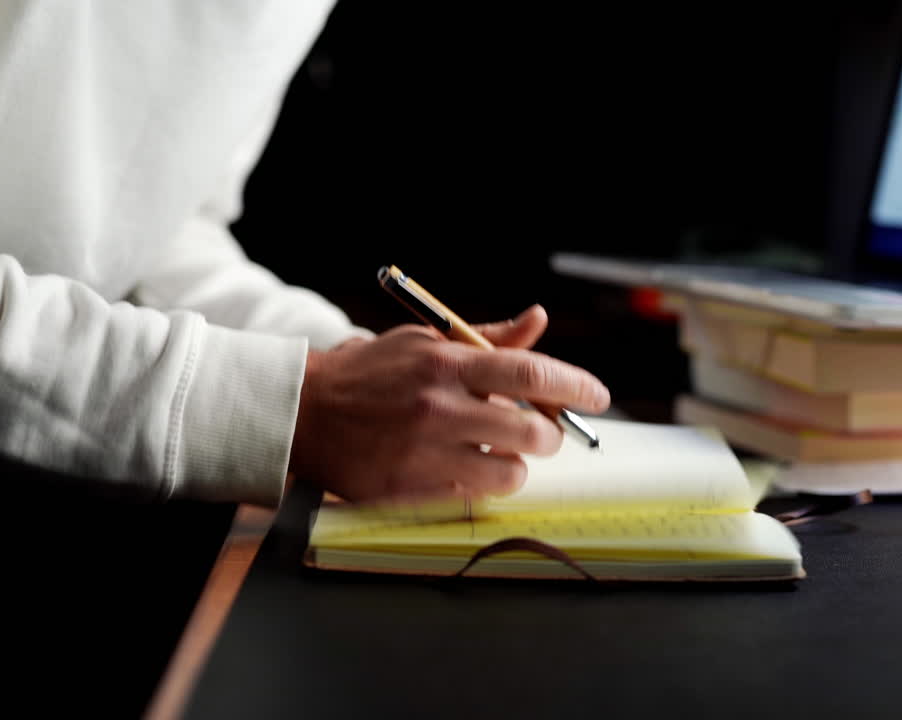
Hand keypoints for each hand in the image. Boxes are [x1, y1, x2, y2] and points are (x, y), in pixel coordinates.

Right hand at [288, 305, 609, 502]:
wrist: (303, 413)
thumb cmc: (371, 373)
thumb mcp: (425, 342)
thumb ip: (487, 338)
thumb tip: (538, 320)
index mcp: (446, 365)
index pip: (530, 372)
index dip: (574, 386)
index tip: (598, 396)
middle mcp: (439, 409)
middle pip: (530, 431)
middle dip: (549, 435)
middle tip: (543, 432)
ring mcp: (424, 454)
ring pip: (508, 474)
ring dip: (516, 467)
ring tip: (500, 454)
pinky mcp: (410, 492)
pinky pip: (470, 497)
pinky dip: (476, 486)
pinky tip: (460, 469)